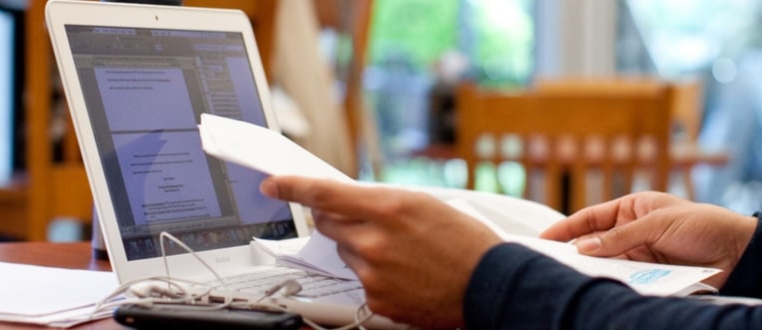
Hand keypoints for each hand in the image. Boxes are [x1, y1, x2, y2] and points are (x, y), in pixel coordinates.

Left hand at [261, 176, 501, 328]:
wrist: (488, 284)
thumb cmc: (464, 242)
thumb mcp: (424, 204)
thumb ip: (379, 201)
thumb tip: (347, 202)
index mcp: (388, 207)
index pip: (325, 193)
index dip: (293, 186)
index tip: (272, 183)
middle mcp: (375, 239)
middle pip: (328, 224)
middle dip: (339, 219)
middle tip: (369, 223)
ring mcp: (373, 271)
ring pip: (344, 251)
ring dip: (360, 248)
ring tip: (400, 253)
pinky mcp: (375, 297)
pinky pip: (358, 278)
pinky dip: (373, 273)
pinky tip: (402, 272)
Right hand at [539, 192, 757, 287]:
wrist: (740, 253)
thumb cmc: (704, 225)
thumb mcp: (658, 224)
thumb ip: (620, 238)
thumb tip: (583, 248)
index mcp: (632, 209)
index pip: (590, 218)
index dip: (566, 228)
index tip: (543, 239)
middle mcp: (632, 232)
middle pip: (594, 244)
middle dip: (575, 253)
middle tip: (550, 263)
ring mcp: (640, 255)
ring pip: (607, 264)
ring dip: (594, 271)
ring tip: (571, 278)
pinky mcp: (651, 276)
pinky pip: (626, 280)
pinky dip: (614, 283)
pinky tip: (601, 287)